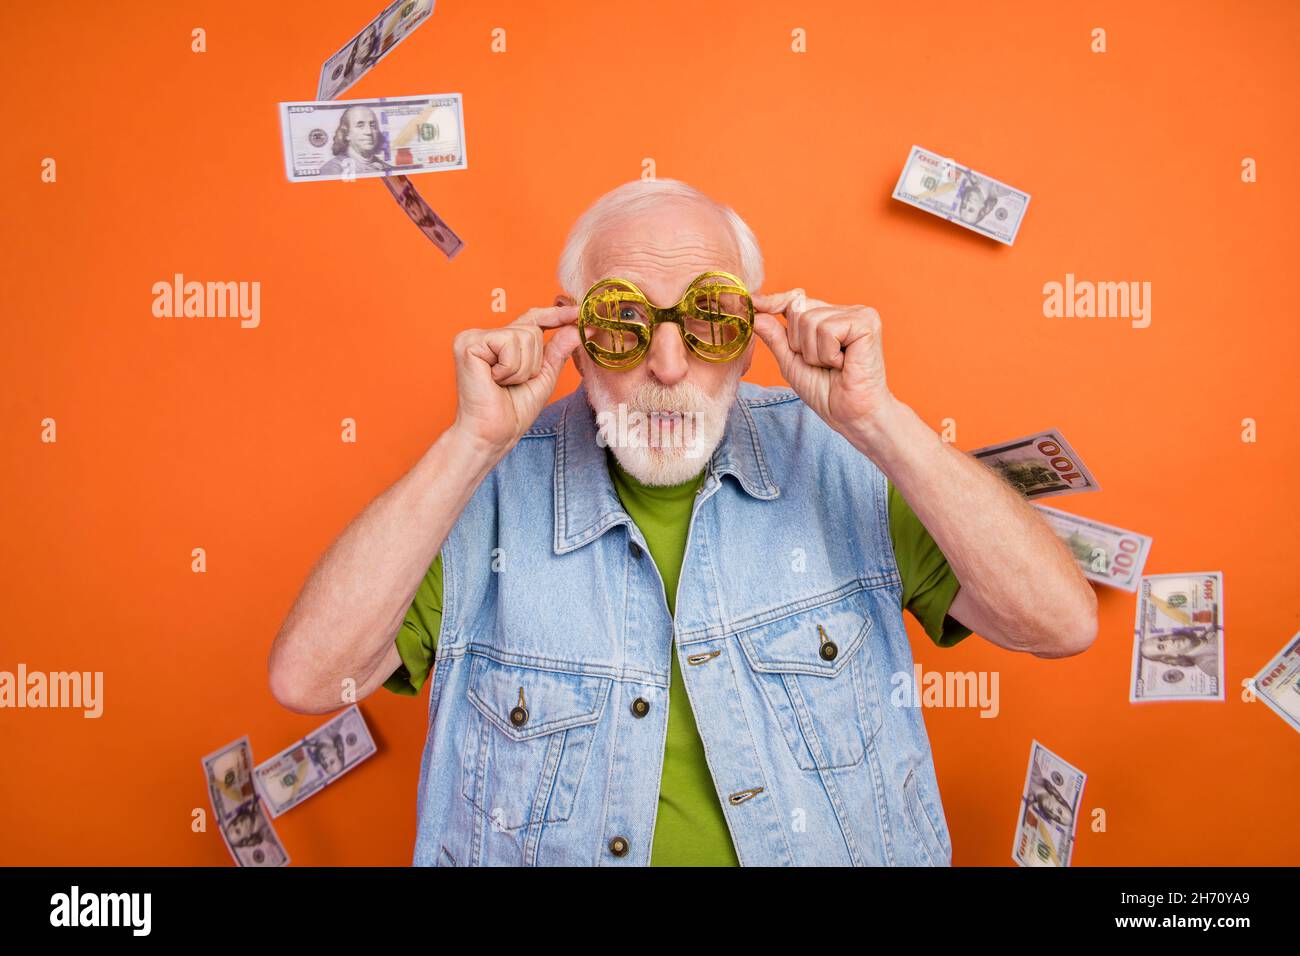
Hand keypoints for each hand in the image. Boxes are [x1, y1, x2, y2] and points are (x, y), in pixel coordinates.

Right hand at [450, 303, 581, 455]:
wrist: (493, 435)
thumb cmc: (513, 411)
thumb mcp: (544, 377)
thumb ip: (558, 350)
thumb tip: (578, 327)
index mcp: (501, 343)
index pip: (532, 319)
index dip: (556, 314)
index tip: (579, 313)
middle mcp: (486, 336)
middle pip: (532, 330)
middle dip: (533, 362)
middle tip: (514, 383)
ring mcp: (474, 337)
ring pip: (523, 336)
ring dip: (522, 368)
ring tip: (503, 383)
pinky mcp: (468, 343)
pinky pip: (508, 343)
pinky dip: (510, 368)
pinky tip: (494, 380)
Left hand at [752, 289, 892, 438]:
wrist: (851, 415)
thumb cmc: (826, 392)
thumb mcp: (791, 362)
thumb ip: (775, 337)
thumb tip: (756, 313)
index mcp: (831, 317)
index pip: (796, 300)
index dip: (776, 302)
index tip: (755, 303)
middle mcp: (846, 311)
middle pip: (798, 309)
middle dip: (799, 344)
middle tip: (822, 364)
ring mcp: (859, 314)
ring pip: (810, 320)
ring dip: (814, 353)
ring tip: (834, 365)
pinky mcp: (866, 324)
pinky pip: (827, 330)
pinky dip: (827, 354)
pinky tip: (843, 364)